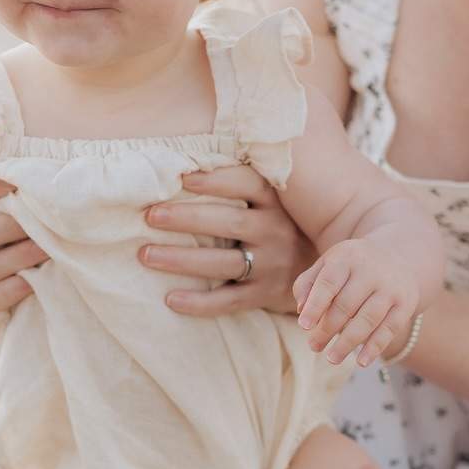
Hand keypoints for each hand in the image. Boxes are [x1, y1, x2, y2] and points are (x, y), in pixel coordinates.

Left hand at [141, 164, 316, 315]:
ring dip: (182, 259)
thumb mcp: (277, 204)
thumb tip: (190, 164)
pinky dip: (200, 303)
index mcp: (276, 204)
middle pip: (230, 222)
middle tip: (149, 216)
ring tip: (146, 255)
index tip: (183, 178)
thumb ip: (246, 186)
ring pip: (224, 263)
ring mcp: (272, 266)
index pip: (249, 184)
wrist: (323, 274)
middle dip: (186, 218)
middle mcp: (277, 232)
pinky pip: (230, 301)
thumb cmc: (283, 229)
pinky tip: (170, 299)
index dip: (217, 180)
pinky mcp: (265, 295)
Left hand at [293, 240, 419, 366]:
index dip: (315, 306)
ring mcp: (391, 288)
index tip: (303, 326)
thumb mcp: (328, 264)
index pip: (328, 283)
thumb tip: (300, 309)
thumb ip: (308, 283)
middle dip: (327, 329)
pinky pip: (389, 329)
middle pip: (346, 305)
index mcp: (347, 257)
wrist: (398, 257)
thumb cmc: (352, 266)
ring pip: (367, 319)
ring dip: (348, 342)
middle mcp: (371, 270)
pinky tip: (361, 362)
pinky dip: (375, 347)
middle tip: (314, 346)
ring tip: (332, 358)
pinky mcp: (405, 304)